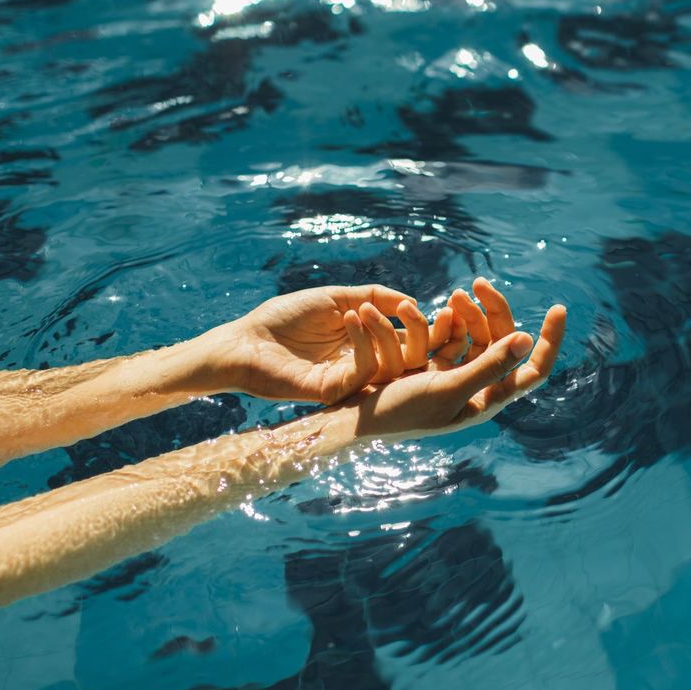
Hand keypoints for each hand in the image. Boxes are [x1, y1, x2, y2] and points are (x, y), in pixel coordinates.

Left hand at [198, 285, 430, 402]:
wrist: (245, 340)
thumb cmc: (286, 318)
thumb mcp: (337, 298)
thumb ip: (375, 297)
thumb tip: (412, 302)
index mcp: (371, 345)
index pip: (415, 342)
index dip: (432, 327)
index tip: (444, 307)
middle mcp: (368, 366)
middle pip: (415, 360)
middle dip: (424, 335)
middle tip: (413, 310)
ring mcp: (353, 382)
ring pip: (395, 368)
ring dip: (387, 332)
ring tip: (365, 309)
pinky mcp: (336, 392)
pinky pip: (366, 372)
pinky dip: (365, 343)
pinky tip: (350, 318)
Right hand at [346, 300, 565, 439]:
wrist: (354, 419)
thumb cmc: (401, 412)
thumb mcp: (448, 388)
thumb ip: (489, 366)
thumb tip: (529, 340)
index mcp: (489, 399)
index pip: (535, 368)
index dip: (551, 340)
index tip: (559, 308)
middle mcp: (478, 389)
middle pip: (504, 342)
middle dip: (495, 312)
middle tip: (477, 284)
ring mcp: (457, 376)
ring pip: (479, 335)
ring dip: (471, 312)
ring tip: (456, 294)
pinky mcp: (434, 366)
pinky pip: (456, 336)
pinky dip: (454, 320)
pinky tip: (444, 307)